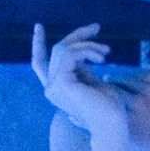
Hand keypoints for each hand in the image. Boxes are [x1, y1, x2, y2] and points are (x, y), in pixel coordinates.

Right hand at [31, 22, 128, 136]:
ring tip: (106, 51)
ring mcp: (53, 86)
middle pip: (57, 49)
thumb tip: (80, 52)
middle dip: (78, 35)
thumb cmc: (109, 108)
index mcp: (57, 88)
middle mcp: (50, 87)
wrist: (111, 124)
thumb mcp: (93, 82)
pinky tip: (102, 59)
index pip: (40, 63)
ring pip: (64, 49)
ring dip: (88, 44)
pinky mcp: (60, 82)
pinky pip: (71, 53)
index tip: (38, 26)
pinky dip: (88, 50)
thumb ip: (82, 69)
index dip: (38, 44)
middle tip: (97, 27)